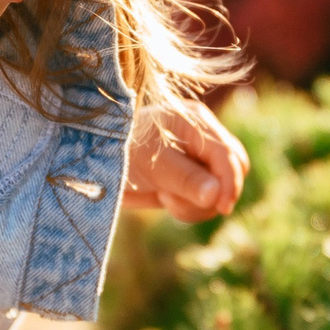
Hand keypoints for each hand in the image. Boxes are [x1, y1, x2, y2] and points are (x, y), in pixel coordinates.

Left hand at [124, 97, 248, 222]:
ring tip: (164, 197)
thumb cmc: (120, 154)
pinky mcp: (192, 175)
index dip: (229, 182)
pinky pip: (208, 199)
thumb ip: (185, 180)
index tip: (220, 208)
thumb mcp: (152, 166)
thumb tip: (216, 195)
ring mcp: (199, 155)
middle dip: (212, 194)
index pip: (227, 154)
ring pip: (222, 189)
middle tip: (175, 201)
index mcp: (195, 121)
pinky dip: (191, 207)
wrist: (96, 165)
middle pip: (233, 170)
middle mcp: (203, 134)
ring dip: (197, 203)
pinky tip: (166, 199)